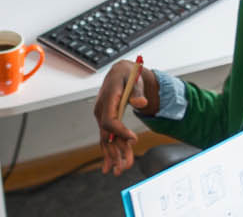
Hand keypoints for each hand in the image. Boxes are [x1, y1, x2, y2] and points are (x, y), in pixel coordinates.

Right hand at [92, 59, 158, 174]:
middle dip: (115, 152)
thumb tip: (140, 103)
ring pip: (106, 140)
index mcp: (107, 99)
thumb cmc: (128, 74)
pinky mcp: (107, 121)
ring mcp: (103, 117)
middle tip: (123, 166)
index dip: (120, 132)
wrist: (122, 73)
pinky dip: (110, 152)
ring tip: (120, 170)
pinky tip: (111, 166)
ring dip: (113, 156)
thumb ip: (137, 91)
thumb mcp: (135, 78)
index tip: (133, 140)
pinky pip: (107, 139)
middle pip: (106, 135)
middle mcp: (102, 110)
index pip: (109, 120)